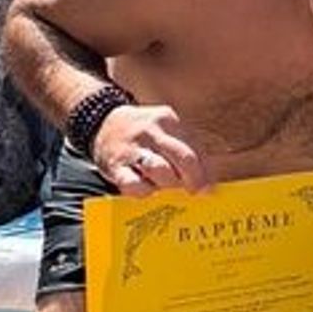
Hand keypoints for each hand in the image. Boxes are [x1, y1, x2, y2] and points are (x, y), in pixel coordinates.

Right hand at [93, 103, 210, 194]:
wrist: (103, 123)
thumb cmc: (143, 134)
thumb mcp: (165, 130)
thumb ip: (186, 149)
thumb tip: (208, 180)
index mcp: (168, 120)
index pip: (195, 148)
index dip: (205, 171)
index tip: (209, 188)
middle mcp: (151, 131)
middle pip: (183, 157)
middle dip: (193, 178)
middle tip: (195, 191)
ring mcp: (132, 147)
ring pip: (160, 169)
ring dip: (168, 183)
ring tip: (166, 186)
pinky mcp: (115, 165)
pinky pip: (134, 184)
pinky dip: (144, 191)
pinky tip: (146, 189)